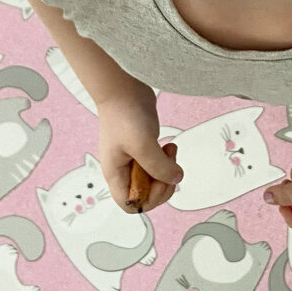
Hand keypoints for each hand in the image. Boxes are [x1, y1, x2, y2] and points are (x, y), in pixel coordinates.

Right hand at [96, 86, 182, 213]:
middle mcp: (124, 169)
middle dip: (162, 183)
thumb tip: (175, 179)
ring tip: (170, 150)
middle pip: (146, 193)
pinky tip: (169, 146)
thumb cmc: (124, 113)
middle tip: (169, 166)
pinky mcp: (144, 146)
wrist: (123, 86)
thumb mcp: (142, 144)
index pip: (131, 204)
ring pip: (155, 177)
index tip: (160, 182)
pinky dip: (167, 158)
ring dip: (167, 169)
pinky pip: (158, 162)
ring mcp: (134, 157)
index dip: (149, 200)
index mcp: (116, 173)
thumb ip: (159, 167)